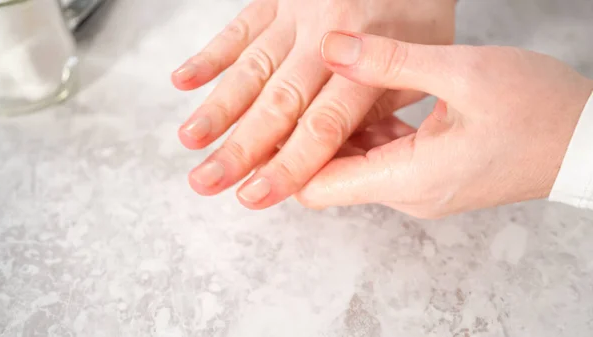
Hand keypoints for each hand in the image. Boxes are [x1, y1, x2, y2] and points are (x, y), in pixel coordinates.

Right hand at [172, 0, 455, 208]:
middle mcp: (328, 38)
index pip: (322, 127)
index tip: (255, 196)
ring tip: (189, 141)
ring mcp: (298, 14)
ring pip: (251, 69)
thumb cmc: (416, 10)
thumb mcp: (420, 65)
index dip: (286, 166)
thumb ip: (375, 109)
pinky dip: (211, 55)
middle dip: (239, 149)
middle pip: (278, 104)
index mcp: (370, 62)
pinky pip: (239, 27)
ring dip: (217, 107)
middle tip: (204, 183)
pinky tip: (183, 81)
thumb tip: (325, 151)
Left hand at [296, 32, 592, 217]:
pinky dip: (364, 132)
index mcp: (408, 178)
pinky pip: (381, 158)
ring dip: (334, 133)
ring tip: (315, 89)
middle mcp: (407, 194)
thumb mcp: (462, 72)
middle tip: (276, 103)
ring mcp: (419, 188)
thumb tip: (333, 46)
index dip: (282, 162)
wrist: (589, 142)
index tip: (256, 133)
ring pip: (354, 166)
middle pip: (329, 177)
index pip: (318, 187)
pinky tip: (362, 95)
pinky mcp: (430, 176)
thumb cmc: (539, 111)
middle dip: (300, 144)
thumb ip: (390, 60)